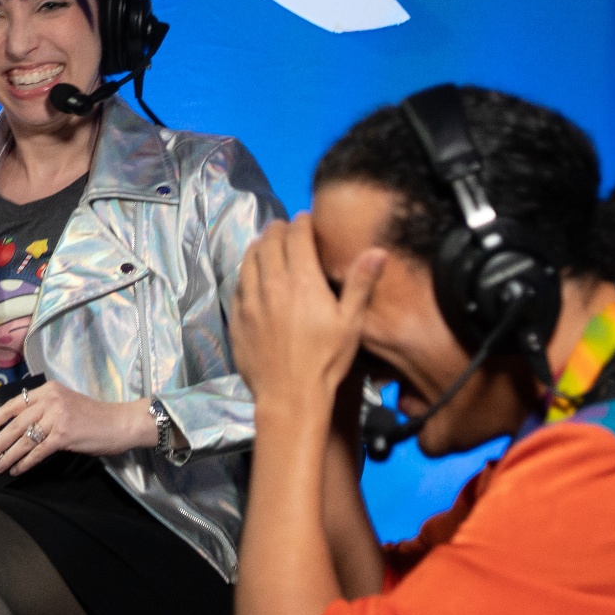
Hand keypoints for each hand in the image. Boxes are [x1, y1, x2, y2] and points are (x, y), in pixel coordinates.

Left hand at [0, 381, 150, 475]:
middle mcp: (49, 400)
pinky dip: (24, 462)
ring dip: (7, 456)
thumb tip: (16, 428)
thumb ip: (43, 409)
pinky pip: (38, 451)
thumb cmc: (93, 416)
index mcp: (47, 390)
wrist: (120, 423)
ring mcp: (56, 417)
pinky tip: (16, 469)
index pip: (12, 405)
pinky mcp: (64, 435)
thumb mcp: (64, 403)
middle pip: (14, 424)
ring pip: (23, 439)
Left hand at [230, 214, 383, 421]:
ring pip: (249, 258)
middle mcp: (271, 284)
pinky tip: (253, 275)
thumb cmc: (326, 361)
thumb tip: (377, 251)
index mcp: (301, 281)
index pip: (297, 236)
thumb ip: (360, 283)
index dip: (302, 223)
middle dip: (280, 230)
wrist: (289, 395)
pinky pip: (238, 283)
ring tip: (268, 244)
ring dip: (259, 246)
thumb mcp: (351, 323)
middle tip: (288, 228)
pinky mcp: (237, 316)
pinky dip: (246, 271)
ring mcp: (250, 300)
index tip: (307, 219)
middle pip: (269, 241)